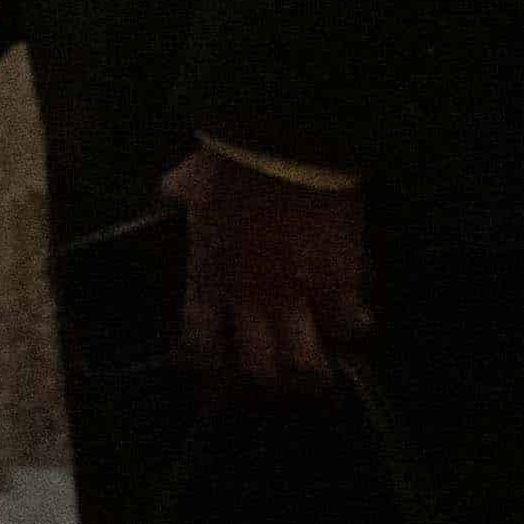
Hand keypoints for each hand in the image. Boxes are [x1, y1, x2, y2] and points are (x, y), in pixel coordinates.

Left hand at [172, 148, 370, 393]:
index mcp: (209, 279)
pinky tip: (354, 320)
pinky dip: (353, 325)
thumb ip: (177, 197)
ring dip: (311, 367)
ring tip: (317, 366)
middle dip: (264, 372)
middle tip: (272, 365)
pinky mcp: (338, 283)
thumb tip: (170, 192)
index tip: (212, 358)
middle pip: (257, 366)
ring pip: (305, 362)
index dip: (205, 360)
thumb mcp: (189, 184)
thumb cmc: (230, 164)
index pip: (199, 343)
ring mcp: (296, 297)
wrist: (284, 151)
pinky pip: (349, 324)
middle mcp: (250, 299)